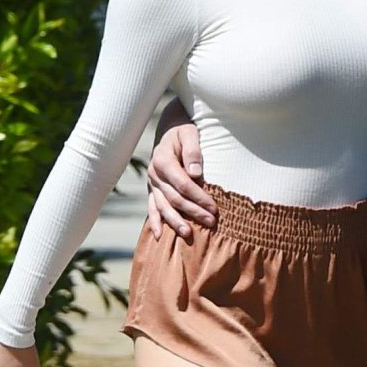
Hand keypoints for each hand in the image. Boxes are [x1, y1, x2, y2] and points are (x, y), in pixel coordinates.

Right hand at [147, 111, 215, 236]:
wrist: (169, 131)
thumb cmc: (183, 132)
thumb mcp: (190, 133)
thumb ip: (193, 150)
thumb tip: (195, 173)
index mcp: (163, 160)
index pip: (183, 184)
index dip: (199, 197)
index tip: (214, 208)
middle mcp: (154, 174)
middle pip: (175, 198)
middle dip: (193, 211)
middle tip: (211, 222)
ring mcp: (152, 183)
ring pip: (163, 206)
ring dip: (175, 221)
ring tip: (188, 234)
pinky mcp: (152, 190)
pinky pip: (152, 207)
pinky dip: (155, 221)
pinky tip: (160, 236)